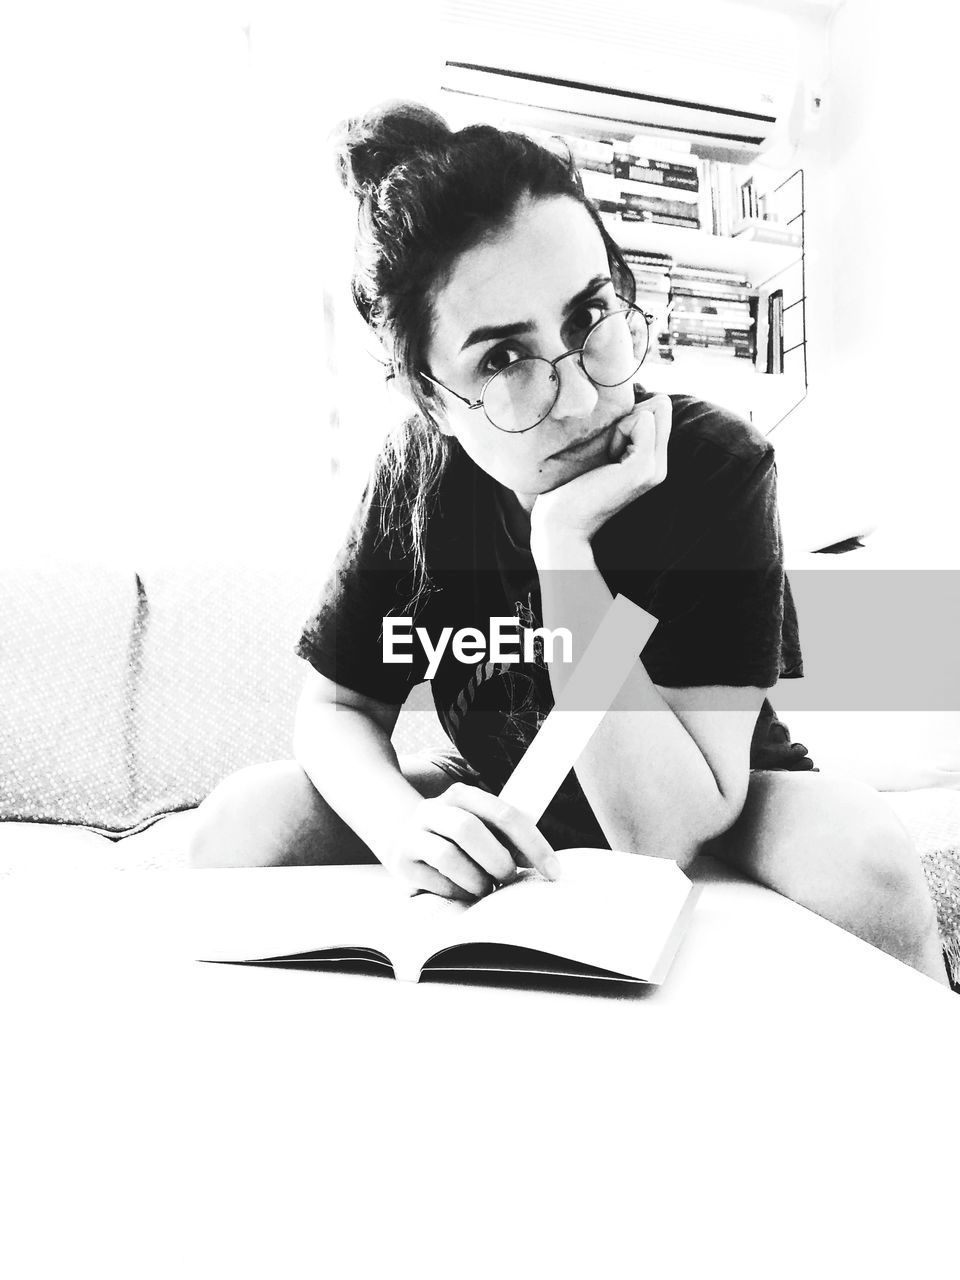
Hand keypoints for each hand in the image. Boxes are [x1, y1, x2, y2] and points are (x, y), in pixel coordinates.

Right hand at [381, 782, 561, 901]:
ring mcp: (412, 836)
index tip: (553, 870)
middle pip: (468, 829)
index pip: (503, 814)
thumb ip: (510, 837)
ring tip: (484, 887)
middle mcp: (432, 810)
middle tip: (509, 877)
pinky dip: (456, 892)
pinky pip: (435, 882)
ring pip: (449, 857)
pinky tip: (462, 892)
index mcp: (460, 795)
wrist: (403, 840)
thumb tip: (545, 863)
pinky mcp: (401, 865)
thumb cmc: (458, 839)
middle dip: (498, 860)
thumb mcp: (483, 827)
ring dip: (476, 880)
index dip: (533, 843)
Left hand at [531, 392, 671, 548]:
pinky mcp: (643, 466)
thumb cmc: (571, 485)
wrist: (561, 521)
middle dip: (628, 417)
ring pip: (652, 412)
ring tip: (606, 458)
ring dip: (621, 426)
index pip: (659, 410)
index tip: (609, 447)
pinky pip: (643, 420)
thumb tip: (641, 396)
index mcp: (652, 463)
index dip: (629, 415)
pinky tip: (608, 458)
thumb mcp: (602, 449)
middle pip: (661, 407)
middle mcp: (660, 467)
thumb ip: (622, 428)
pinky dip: (620, 431)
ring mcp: (655, 469)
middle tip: (607, 450)